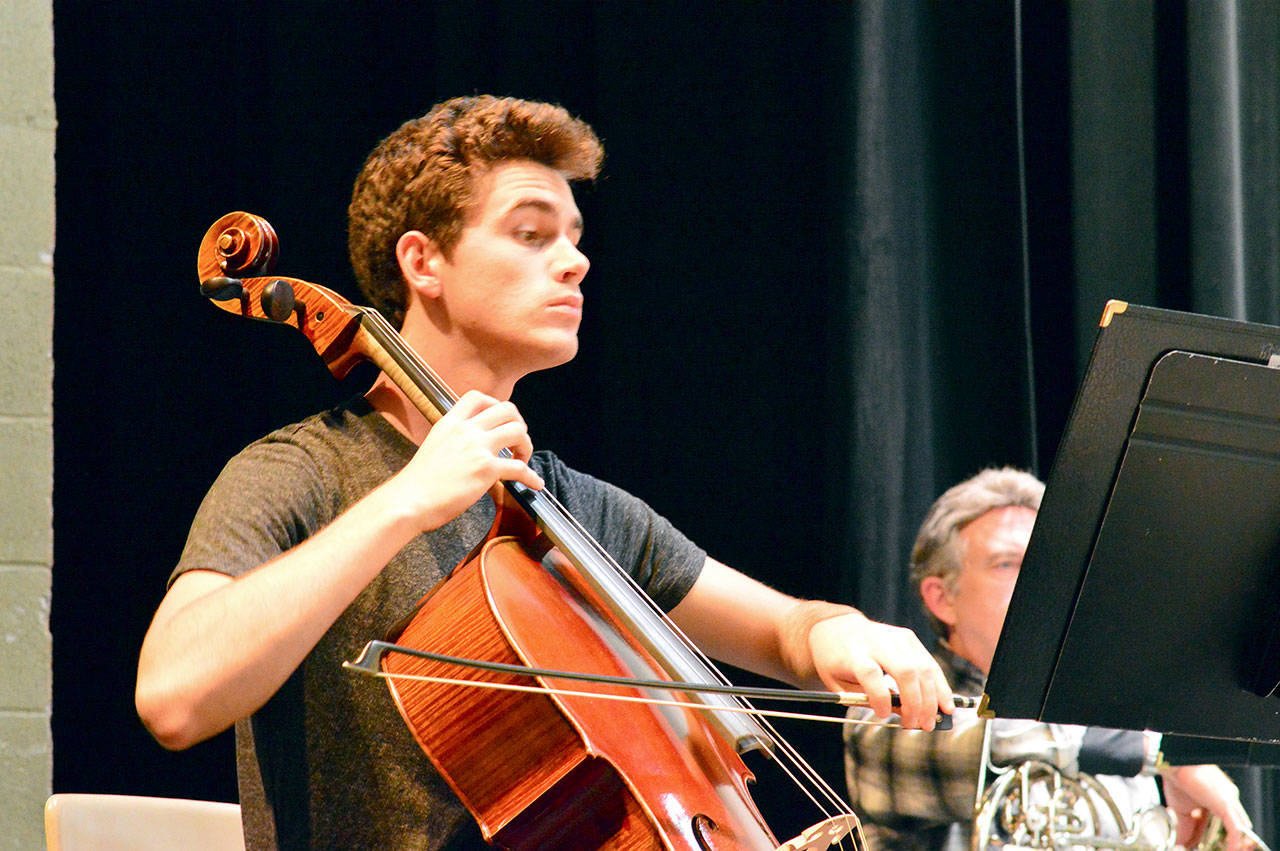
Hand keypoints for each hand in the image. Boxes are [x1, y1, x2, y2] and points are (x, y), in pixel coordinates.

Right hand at [395, 390, 543, 529]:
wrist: (408, 500)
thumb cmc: (418, 482)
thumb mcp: (433, 446)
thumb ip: (453, 440)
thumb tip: (469, 449)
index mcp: (450, 423)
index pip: (478, 397)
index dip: (496, 406)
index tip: (500, 421)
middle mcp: (466, 430)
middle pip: (507, 409)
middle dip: (519, 424)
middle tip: (517, 441)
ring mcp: (477, 448)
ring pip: (518, 431)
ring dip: (526, 445)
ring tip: (522, 459)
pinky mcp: (486, 469)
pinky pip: (520, 468)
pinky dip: (532, 477)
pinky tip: (534, 484)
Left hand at [808, 611, 953, 729]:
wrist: (837, 628)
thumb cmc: (836, 661)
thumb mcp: (839, 684)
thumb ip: (866, 699)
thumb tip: (901, 713)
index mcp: (852, 653)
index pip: (870, 673)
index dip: (880, 697)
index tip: (883, 715)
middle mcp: (876, 641)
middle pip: (904, 670)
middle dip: (917, 702)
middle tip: (920, 726)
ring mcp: (896, 637)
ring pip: (923, 667)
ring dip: (933, 698)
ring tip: (933, 721)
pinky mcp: (908, 637)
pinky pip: (929, 663)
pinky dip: (940, 685)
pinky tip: (946, 704)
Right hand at [1160, 764, 1254, 850]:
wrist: (1175, 764)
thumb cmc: (1177, 778)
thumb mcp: (1180, 809)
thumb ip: (1185, 827)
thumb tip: (1183, 844)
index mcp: (1219, 797)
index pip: (1223, 822)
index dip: (1216, 836)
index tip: (1205, 845)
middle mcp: (1228, 798)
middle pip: (1235, 825)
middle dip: (1229, 841)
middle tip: (1221, 849)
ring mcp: (1230, 800)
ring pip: (1240, 828)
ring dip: (1236, 844)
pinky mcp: (1226, 804)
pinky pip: (1235, 828)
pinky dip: (1234, 843)